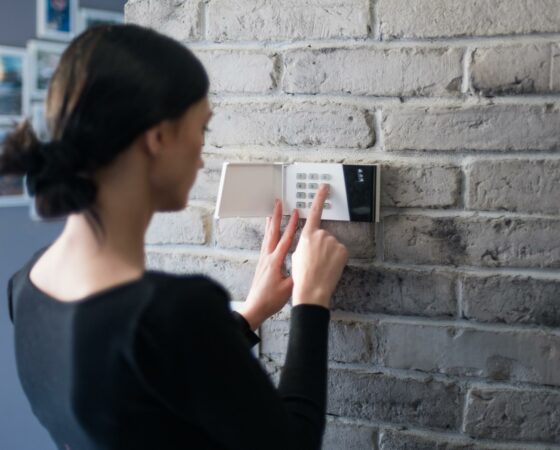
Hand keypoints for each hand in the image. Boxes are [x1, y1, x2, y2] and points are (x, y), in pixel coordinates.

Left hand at [238, 200, 298, 330]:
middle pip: (273, 232)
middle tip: (278, 204)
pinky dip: (268, 235)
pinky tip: (269, 234)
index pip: (285, 239)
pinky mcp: (262, 264)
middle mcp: (267, 257)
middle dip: (276, 217)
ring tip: (272, 213)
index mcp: (275, 261)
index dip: (291, 225)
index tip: (296, 213)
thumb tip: (305, 263)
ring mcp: (263, 260)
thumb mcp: (288, 288)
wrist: (255, 308)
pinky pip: (265, 244)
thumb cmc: (270, 300)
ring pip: (267, 237)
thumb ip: (297, 274)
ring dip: (271, 224)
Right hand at [291, 184, 348, 308]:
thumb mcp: (296, 254)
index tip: (324, 187)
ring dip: (329, 254)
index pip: (315, 212)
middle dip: (322, 246)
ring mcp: (333, 242)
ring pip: (333, 245)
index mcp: (307, 235)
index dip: (319, 198)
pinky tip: (330, 267)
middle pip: (324, 236)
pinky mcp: (343, 250)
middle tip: (316, 261)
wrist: (312, 290)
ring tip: (322, 266)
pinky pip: (340, 252)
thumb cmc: (302, 275)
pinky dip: (337, 259)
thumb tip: (312, 242)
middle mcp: (321, 235)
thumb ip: (305, 243)